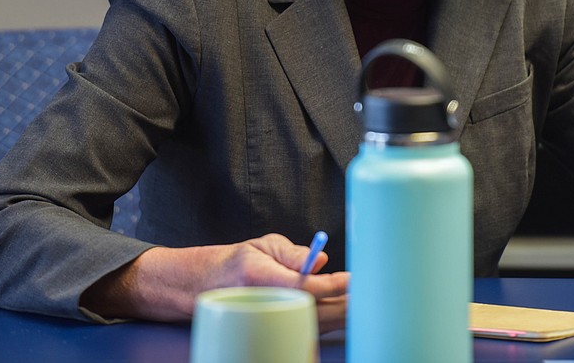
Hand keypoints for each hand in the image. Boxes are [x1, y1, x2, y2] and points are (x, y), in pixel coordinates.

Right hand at [81, 233, 349, 332]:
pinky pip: (305, 328)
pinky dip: (327, 323)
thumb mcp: (262, 245)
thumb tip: (320, 259)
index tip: (353, 278)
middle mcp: (264, 301)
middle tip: (371, 293)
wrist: (202, 288)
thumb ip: (292, 251)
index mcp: (259, 276)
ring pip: (312, 324)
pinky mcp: (272, 328)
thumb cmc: (237, 262)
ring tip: (365, 303)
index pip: (302, 285)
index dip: (331, 284)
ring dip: (341, 316)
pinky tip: (346, 314)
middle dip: (345, 304)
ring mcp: (267, 318)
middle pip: (313, 310)